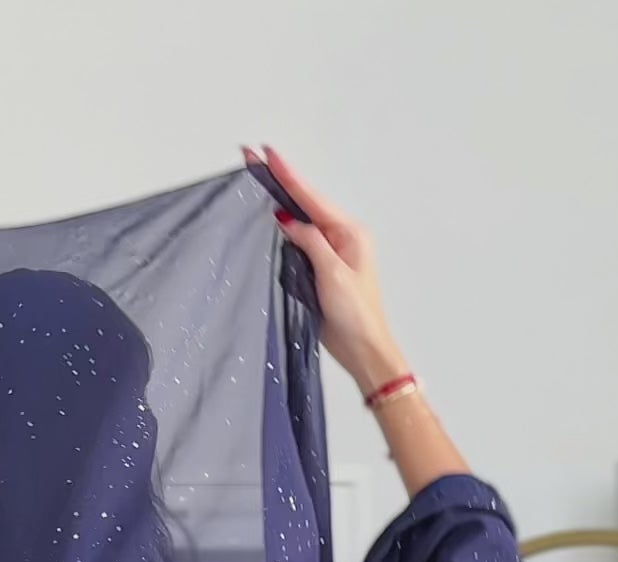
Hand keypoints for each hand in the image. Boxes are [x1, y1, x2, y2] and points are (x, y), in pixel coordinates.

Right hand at [251, 148, 406, 393]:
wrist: (363, 350)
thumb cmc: (356, 317)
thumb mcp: (332, 275)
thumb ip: (310, 242)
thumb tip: (287, 219)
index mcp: (349, 233)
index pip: (312, 198)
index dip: (287, 176)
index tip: (268, 154)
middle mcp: (340, 238)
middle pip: (305, 203)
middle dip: (279, 182)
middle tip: (254, 158)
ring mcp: (330, 254)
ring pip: (300, 221)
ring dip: (280, 201)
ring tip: (258, 179)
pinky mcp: (320, 270)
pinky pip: (299, 243)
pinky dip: (283, 230)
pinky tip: (269, 219)